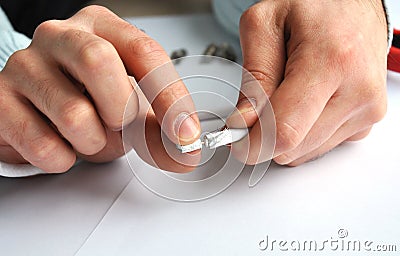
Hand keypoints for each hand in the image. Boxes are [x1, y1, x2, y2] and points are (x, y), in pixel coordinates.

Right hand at [0, 6, 199, 172]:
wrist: (39, 107)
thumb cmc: (89, 98)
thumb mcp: (130, 105)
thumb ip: (159, 130)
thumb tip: (185, 154)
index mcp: (101, 28)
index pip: (144, 52)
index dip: (169, 96)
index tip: (184, 133)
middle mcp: (60, 37)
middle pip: (99, 63)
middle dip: (121, 112)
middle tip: (120, 126)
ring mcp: (25, 65)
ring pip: (74, 115)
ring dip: (94, 143)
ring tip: (89, 136)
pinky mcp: (1, 101)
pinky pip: (44, 146)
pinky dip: (64, 159)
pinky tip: (62, 144)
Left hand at [228, 0, 387, 165]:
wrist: (353, 7)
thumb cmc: (314, 8)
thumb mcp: (264, 24)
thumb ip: (253, 76)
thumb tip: (244, 122)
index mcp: (331, 61)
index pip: (284, 130)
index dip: (252, 143)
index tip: (234, 138)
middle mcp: (357, 91)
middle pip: (291, 147)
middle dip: (263, 135)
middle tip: (255, 107)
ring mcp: (365, 110)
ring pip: (302, 152)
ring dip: (283, 132)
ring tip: (288, 93)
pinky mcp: (365, 122)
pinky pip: (318, 147)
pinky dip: (301, 132)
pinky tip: (305, 102)